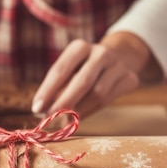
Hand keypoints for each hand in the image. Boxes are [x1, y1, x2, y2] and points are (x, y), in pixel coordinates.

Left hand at [31, 32, 153, 117]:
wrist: (119, 58)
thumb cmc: (83, 68)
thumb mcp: (69, 70)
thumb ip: (57, 89)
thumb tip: (42, 111)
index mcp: (80, 47)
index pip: (61, 69)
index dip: (47, 90)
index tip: (36, 108)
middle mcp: (101, 52)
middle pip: (82, 81)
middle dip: (64, 103)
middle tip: (50, 119)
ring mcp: (118, 64)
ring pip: (98, 93)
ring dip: (79, 110)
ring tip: (64, 120)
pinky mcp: (130, 77)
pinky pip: (109, 99)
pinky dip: (91, 110)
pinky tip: (80, 116)